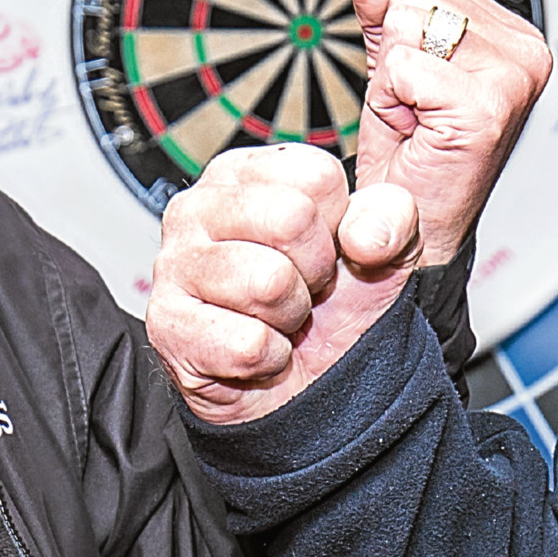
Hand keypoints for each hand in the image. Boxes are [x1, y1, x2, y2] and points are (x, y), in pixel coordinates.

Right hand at [149, 143, 421, 424]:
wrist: (303, 383)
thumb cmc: (331, 307)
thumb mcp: (381, 251)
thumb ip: (392, 217)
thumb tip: (365, 234)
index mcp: (245, 172)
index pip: (317, 176)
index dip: (338, 225)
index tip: (323, 250)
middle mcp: (197, 207)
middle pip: (291, 219)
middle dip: (314, 270)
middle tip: (300, 288)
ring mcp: (173, 264)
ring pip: (267, 283)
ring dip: (289, 316)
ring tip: (275, 317)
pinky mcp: (164, 324)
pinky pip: (246, 344)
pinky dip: (267, 358)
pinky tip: (252, 348)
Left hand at [349, 0, 552, 264]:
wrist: (412, 226)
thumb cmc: (411, 153)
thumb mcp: (393, 66)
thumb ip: (384, 10)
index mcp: (515, 35)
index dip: (403, 35)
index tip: (421, 85)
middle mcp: (525, 52)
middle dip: (396, 54)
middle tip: (416, 107)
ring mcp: (511, 79)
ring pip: (406, 28)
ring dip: (393, 79)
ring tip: (417, 118)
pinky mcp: (485, 107)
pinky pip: (401, 67)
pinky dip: (393, 100)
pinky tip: (417, 131)